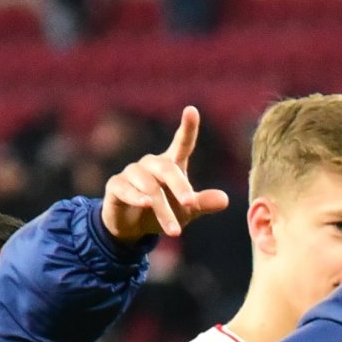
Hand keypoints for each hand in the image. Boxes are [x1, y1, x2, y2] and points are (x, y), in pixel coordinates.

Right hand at [101, 106, 230, 240]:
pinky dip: (136, 196)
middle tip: (190, 203)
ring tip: (175, 231)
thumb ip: (203, 203)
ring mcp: (131, 174)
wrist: (131, 227)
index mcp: (171, 165)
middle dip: (180, 187)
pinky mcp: (115, 186)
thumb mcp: (186, 211)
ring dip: (162, 209)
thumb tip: (226, 200)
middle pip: (167, 169)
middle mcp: (151, 164)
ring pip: (149, 186)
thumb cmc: (162, 212)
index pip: (181, 143)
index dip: (187, 128)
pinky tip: (145, 204)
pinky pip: (125, 188)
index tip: (192, 110)